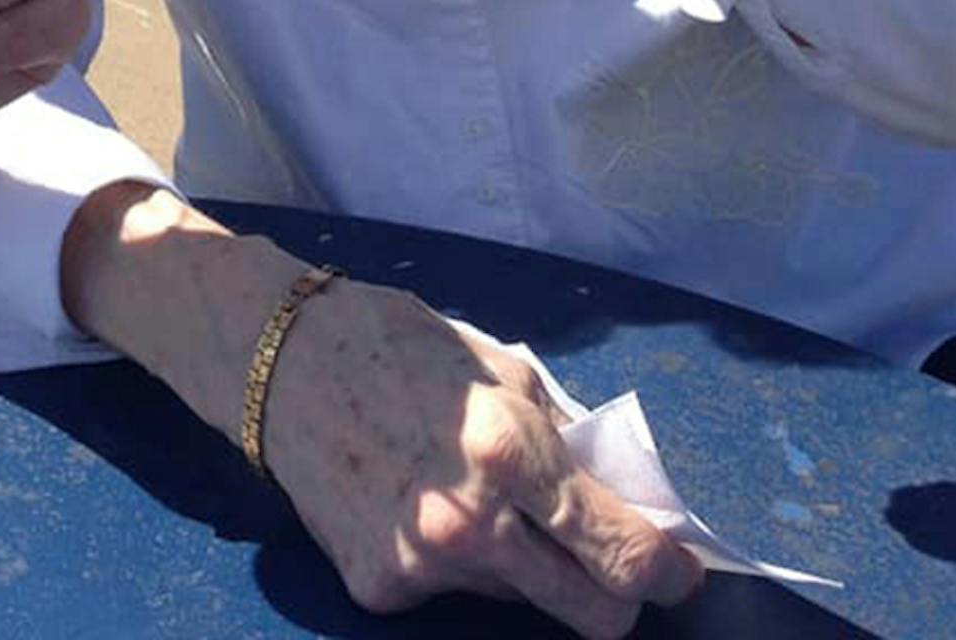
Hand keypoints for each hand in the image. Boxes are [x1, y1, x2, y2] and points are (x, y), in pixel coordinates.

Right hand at [259, 276, 702, 636]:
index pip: (622, 552)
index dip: (668, 570)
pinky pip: (451, 592)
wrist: (277, 359)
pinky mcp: (380, 588)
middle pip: (594, 615)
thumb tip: (617, 496)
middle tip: (603, 556)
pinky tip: (418, 505)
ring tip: (476, 498)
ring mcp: (423, 564)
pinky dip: (455, 561)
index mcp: (508, 449)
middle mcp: (471, 521)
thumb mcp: (499, 368)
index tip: (677, 568)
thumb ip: (562, 438)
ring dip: (524, 564)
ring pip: (519, 599)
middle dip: (616, 594)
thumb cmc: (394, 343)